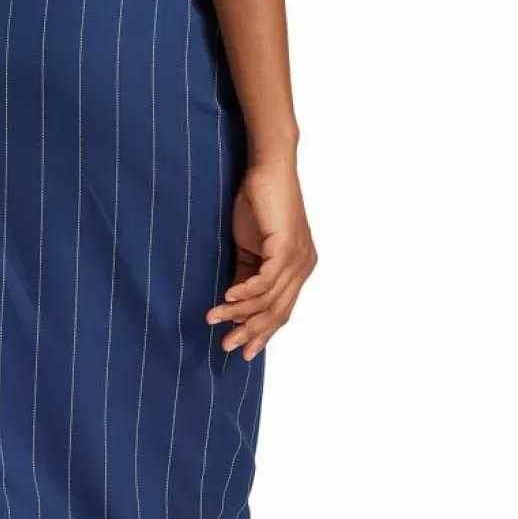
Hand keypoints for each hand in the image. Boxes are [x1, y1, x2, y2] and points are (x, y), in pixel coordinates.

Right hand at [206, 159, 316, 359]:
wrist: (268, 168)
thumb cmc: (258, 202)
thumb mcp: (249, 247)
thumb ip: (245, 275)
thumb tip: (233, 303)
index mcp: (298, 268)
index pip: (281, 311)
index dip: (262, 333)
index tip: (242, 350)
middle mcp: (304, 266)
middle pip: (277, 311)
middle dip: (250, 331)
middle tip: (226, 346)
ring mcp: (298, 258)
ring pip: (268, 299)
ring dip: (238, 313)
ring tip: (213, 318)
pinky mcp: (286, 246)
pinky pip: (264, 280)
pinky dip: (245, 292)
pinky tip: (226, 298)